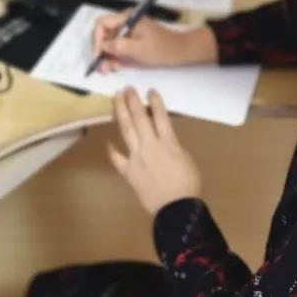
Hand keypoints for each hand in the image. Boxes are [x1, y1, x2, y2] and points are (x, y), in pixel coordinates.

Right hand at [91, 12, 216, 73]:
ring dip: (108, 56)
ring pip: (109, 42)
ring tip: (112, 69)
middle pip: (104, 34)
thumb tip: (101, 47)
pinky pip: (118, 46)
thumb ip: (118, 46)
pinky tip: (118, 66)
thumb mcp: (138, 49)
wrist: (180, 50)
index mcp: (126, 18)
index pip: (101, 24)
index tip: (98, 56)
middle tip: (104, 68)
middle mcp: (125, 21)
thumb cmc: (161, 48)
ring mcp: (128, 30)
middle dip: (102, 51)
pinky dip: (116, 56)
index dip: (96, 40)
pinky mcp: (132, 38)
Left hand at [108, 87, 200, 214]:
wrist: (176, 208)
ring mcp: (137, 158)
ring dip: (121, 113)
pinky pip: (117, 158)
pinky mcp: (129, 171)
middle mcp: (151, 146)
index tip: (150, 90)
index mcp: (169, 143)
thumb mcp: (186, 159)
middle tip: (127, 88)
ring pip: (126, 130)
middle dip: (133, 101)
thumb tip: (163, 141)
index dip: (155, 102)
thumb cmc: (187, 185)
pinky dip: (112, 149)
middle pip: (140, 118)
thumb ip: (172, 146)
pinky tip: (108, 141)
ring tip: (116, 99)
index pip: (161, 117)